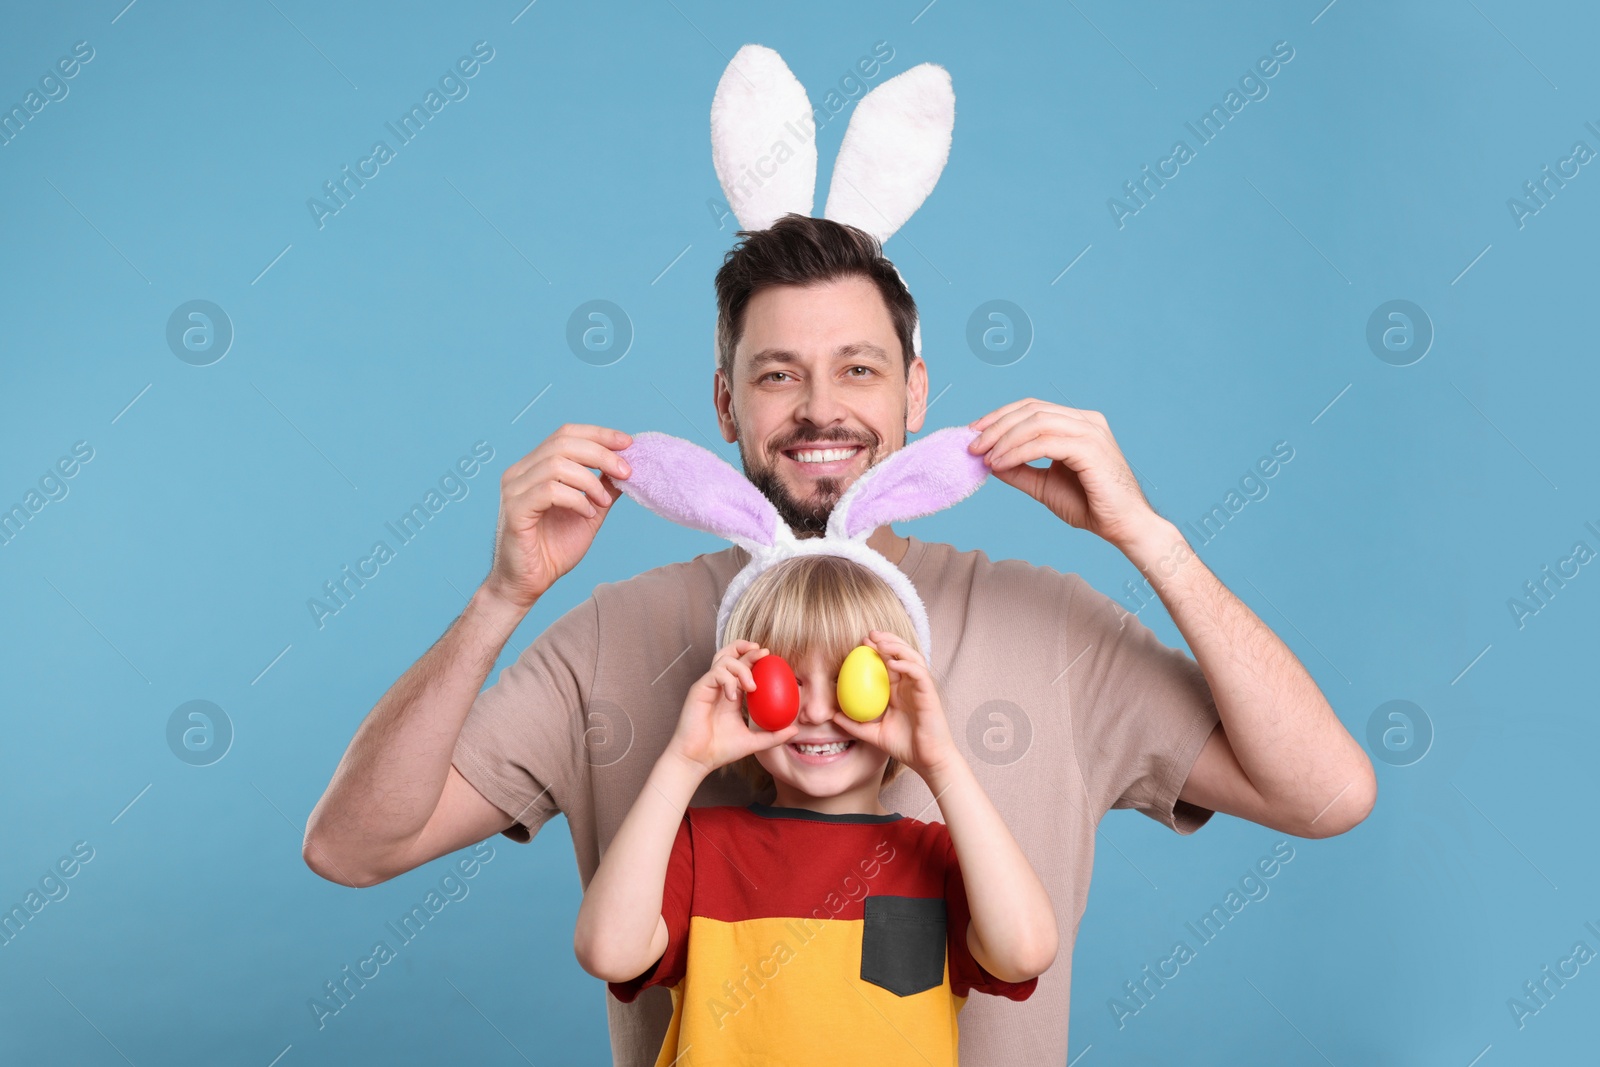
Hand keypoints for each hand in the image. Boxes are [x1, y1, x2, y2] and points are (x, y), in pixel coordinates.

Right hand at [483, 423, 633, 610]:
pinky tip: (586, 514)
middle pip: (563, 442)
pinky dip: (576, 499)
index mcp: (535, 467)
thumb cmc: (552, 550)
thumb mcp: (588, 513)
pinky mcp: (515, 509)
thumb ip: (602, 489)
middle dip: (601, 453)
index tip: (628, 443)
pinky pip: (549, 490)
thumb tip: (626, 468)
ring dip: (590, 481)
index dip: (599, 434)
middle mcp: (520, 472)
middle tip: (626, 472)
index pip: (566, 434)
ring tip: (603, 503)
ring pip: (557, 464)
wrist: (527, 584)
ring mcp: (514, 489)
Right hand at [669, 641, 800, 776]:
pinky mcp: (699, 689)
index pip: (742, 666)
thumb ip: (773, 735)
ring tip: (751, 686)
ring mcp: (708, 686)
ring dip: (741, 668)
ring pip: (724, 660)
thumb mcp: (753, 742)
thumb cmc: (720, 750)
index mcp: (732, 694)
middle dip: (746, 648)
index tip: (770, 657)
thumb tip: (795, 729)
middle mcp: (719, 686)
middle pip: (730, 654)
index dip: (754, 657)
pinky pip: (716, 673)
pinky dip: (728, 681)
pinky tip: (733, 697)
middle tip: (763, 652)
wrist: (698, 759)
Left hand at [829, 630, 957, 781]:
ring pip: (912, 658)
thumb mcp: (873, 735)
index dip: (876, 650)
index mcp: (899, 691)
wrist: (927, 761)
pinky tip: (893, 662)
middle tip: (869, 634)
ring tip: (880, 642)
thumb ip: (855, 725)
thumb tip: (832, 716)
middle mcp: (910, 686)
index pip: (888, 663)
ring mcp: (921, 688)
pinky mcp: (930, 694)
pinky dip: (907, 665)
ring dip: (897, 647)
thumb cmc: (905, 747)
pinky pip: (919, 674)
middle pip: (901, 654)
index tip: (859, 643)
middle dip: (887, 640)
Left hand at [968, 399, 1158, 550]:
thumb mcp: (1044, 485)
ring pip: (1036, 422)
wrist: (1123, 527)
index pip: (1032, 408)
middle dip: (996, 426)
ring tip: (984, 457)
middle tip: (972, 445)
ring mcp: (1090, 432)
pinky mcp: (1091, 448)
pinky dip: (1017, 452)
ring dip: (1004, 438)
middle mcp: (1086, 421)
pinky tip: (1000, 464)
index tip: (974, 433)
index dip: (1000, 417)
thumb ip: (1019, 470)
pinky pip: (1045, 443)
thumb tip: (988, 460)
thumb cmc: (1090, 506)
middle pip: (1031, 409)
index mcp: (1078, 423)